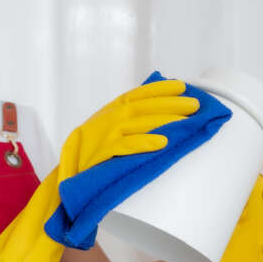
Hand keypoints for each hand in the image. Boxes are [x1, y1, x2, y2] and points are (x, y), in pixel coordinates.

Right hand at [56, 79, 199, 185]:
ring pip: (138, 122)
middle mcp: (108, 118)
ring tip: (186, 121)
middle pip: (143, 106)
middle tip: (195, 105)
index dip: (160, 89)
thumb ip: (126, 119)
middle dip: (171, 103)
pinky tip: (162, 142)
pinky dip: (144, 142)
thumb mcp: (106, 128)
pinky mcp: (101, 153)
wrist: (67, 175)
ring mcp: (104, 135)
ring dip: (164, 120)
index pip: (138, 94)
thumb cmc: (90, 152)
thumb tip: (158, 113)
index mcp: (111, 110)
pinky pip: (125, 146)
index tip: (182, 86)